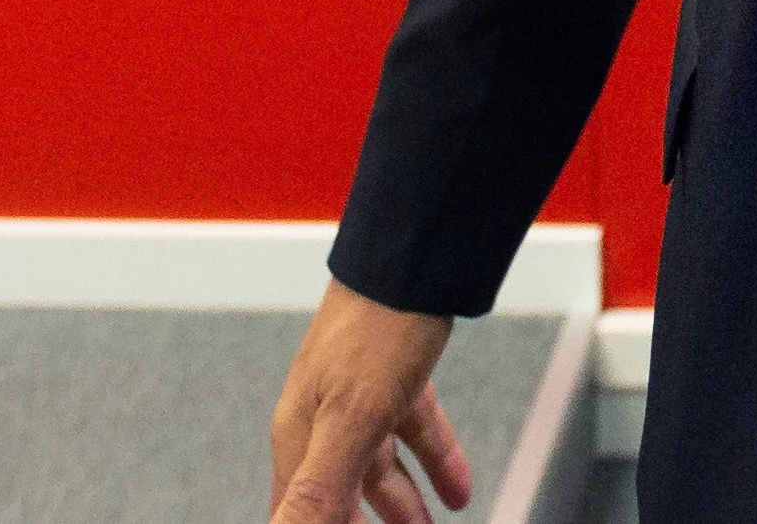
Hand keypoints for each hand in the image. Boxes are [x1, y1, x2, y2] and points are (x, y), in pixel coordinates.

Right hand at [270, 277, 475, 523]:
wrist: (412, 258)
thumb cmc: (374, 330)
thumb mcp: (350, 420)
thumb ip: (321, 488)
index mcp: (300, 438)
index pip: (299, 513)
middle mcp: (323, 421)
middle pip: (342, 496)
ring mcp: (359, 398)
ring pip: (381, 468)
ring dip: (406, 506)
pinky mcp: (395, 379)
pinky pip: (414, 433)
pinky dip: (436, 463)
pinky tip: (457, 489)